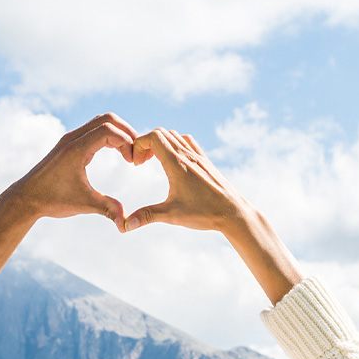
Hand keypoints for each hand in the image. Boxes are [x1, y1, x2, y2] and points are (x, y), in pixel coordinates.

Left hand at [0, 113, 145, 226]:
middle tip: (136, 153)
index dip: (127, 142)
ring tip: (128, 153)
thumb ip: (107, 209)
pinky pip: (93, 129)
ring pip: (100, 121)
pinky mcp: (68, 143)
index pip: (109, 130)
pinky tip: (116, 152)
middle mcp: (72, 139)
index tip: (133, 162)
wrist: (25, 198)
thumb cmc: (52, 200)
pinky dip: (108, 135)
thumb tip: (126, 223)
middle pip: (107, 119)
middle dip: (127, 132)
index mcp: (76, 149)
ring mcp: (69, 139)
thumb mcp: (83, 204)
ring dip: (118, 132)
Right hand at [119, 128, 257, 235]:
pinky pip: (187, 141)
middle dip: (146, 143)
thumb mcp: (172, 215)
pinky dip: (175, 143)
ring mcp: (198, 156)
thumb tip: (125, 225)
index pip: (153, 137)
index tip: (136, 164)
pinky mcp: (205, 161)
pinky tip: (173, 161)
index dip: (138, 145)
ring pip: (174, 135)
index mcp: (177, 164)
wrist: (233, 213)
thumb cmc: (204, 213)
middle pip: (161, 133)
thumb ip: (147, 216)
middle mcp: (188, 155)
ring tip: (154, 161)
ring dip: (160, 142)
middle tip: (141, 163)